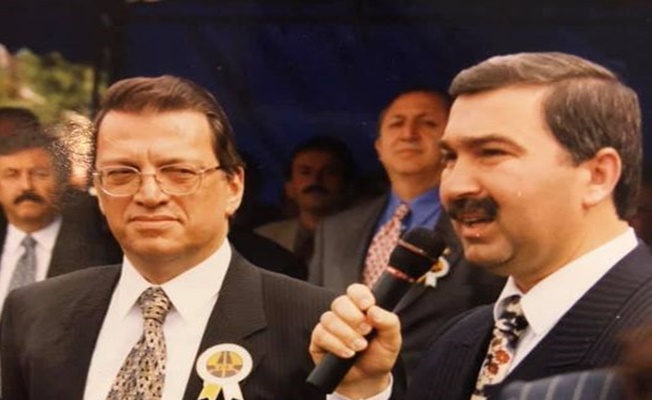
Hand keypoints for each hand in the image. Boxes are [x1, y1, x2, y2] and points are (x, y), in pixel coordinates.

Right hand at [309, 283, 400, 397]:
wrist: (367, 380)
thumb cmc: (378, 356)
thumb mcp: (392, 340)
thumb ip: (389, 323)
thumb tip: (374, 311)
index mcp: (361, 308)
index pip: (355, 290)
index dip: (359, 295)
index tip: (368, 305)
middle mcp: (343, 314)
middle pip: (339, 302)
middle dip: (353, 317)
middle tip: (366, 331)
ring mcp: (329, 326)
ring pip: (329, 318)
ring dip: (346, 334)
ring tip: (359, 347)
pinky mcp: (318, 340)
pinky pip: (321, 335)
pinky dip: (336, 344)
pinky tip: (347, 354)